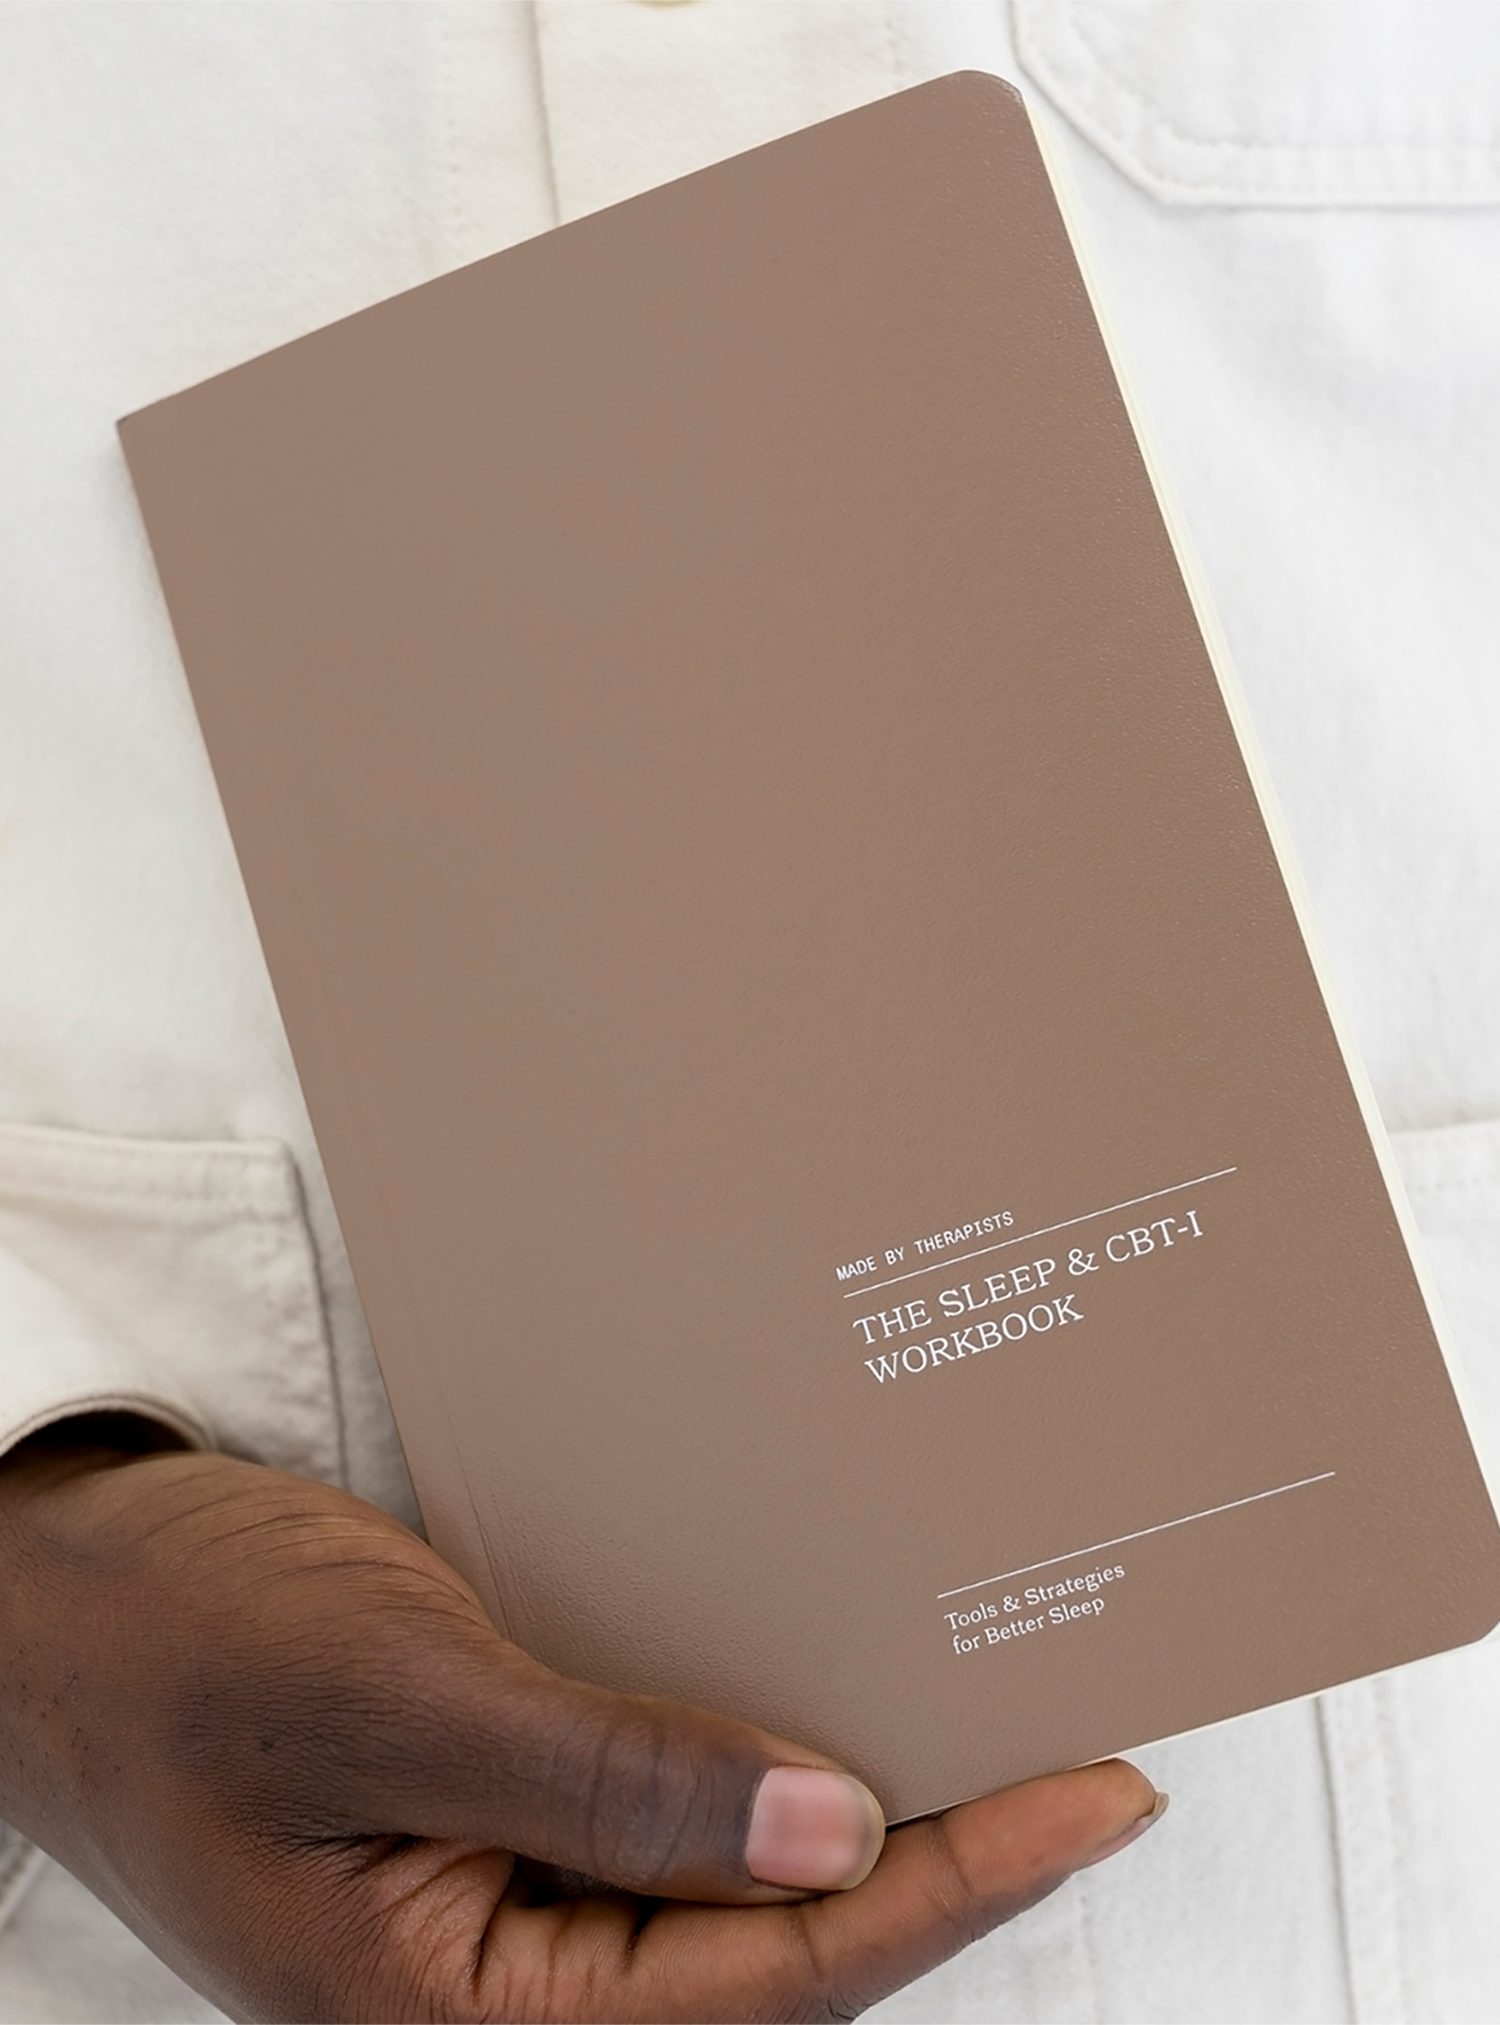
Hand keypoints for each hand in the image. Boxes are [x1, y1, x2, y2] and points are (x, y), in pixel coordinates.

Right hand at [0, 1431, 1162, 2023]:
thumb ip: (604, 1784)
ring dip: (848, 1818)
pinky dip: (752, 1771)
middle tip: (1076, 1762)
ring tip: (982, 1729)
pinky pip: (655, 1824)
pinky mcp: (488, 1830)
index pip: (772, 1980)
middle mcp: (493, 1985)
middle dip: (933, 1865)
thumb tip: (830, 1839)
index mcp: (459, 2014)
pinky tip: (811, 1701)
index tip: (1091, 1796)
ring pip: (718, 1894)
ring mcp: (492, 1910)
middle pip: (768, 1959)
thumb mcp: (383, 1699)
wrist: (43, 1596)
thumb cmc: (169, 1647)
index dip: (950, 1886)